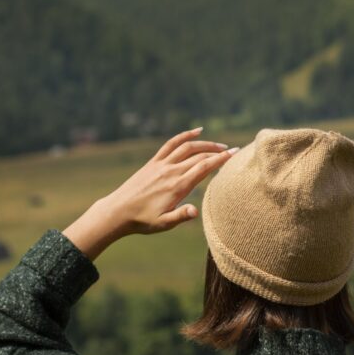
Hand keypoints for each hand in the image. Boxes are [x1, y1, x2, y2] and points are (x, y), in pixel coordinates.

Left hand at [62, 127, 238, 259]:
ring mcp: (162, 164)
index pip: (204, 168)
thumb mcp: (164, 223)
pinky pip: (171, 144)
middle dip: (218, 152)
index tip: (235, 154)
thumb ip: (181, 216)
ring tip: (219, 145)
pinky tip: (197, 131)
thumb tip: (195, 211)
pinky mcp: (154, 162)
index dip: (221, 159)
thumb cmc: (143, 221)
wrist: (118, 211)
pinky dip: (185, 136)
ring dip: (205, 143)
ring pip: (187, 147)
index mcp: (177, 186)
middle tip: (233, 150)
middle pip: (199, 156)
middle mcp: (171, 172)